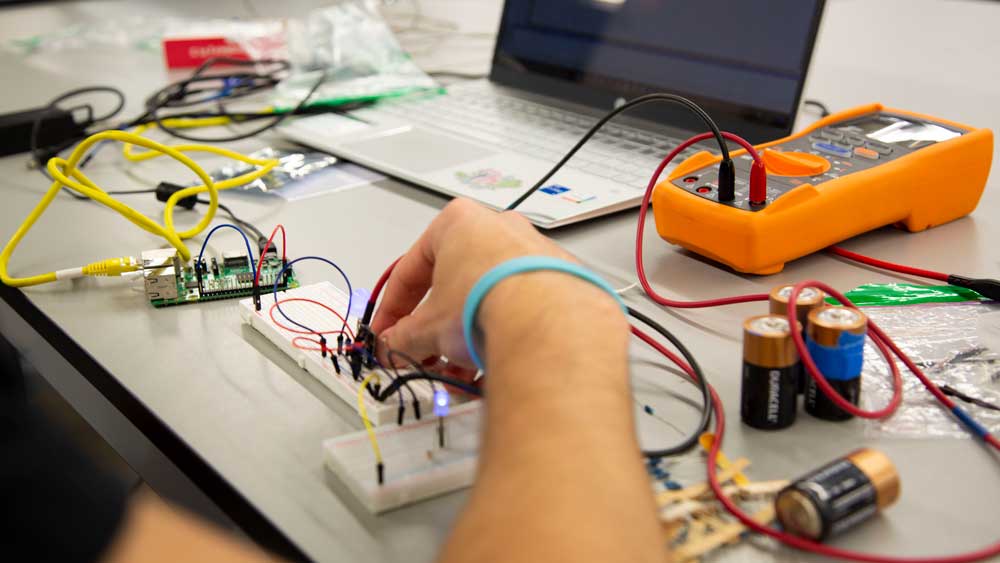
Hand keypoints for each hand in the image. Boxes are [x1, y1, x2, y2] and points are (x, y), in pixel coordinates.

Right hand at [371, 198, 577, 367]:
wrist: (547, 322)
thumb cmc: (489, 301)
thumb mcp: (428, 328)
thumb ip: (402, 338)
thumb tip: (393, 346)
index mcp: (458, 223)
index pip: (411, 269)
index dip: (392, 309)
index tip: (388, 332)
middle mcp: (498, 229)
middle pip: (453, 285)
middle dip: (436, 326)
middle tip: (425, 352)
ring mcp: (532, 252)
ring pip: (487, 297)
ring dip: (466, 335)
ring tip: (459, 368)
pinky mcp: (559, 279)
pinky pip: (519, 306)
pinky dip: (501, 331)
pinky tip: (492, 361)